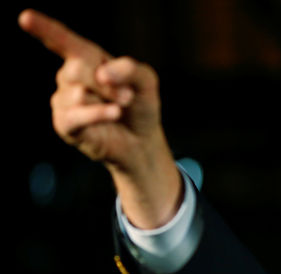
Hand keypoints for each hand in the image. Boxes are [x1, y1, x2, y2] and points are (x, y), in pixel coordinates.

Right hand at [19, 9, 181, 228]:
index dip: (44, 29)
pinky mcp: (64, 124)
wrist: (141, 141)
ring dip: (108, 101)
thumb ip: (131, 69)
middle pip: (79, 68)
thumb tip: (103, 73)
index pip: (63, 41)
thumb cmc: (139, 105)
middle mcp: (69, 76)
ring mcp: (63, 100)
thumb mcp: (146, 81)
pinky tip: (114, 114)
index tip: (26, 17)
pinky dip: (98, 114)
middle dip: (109, 84)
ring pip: (79, 92)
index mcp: (86, 58)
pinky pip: (76, 115)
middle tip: (127, 97)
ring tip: (119, 110)